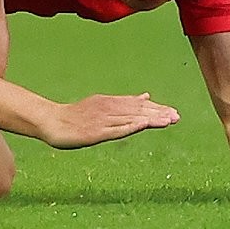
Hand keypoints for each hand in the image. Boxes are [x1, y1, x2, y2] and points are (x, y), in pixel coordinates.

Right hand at [42, 93, 179, 148]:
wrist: (52, 121)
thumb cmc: (77, 116)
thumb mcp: (103, 106)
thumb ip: (124, 103)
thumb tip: (146, 97)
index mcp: (111, 102)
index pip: (138, 105)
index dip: (157, 109)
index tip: (174, 114)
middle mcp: (109, 108)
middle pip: (138, 111)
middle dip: (158, 114)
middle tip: (177, 117)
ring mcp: (103, 120)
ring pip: (131, 119)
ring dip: (150, 119)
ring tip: (167, 121)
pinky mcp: (96, 132)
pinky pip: (116, 129)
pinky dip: (131, 126)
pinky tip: (142, 124)